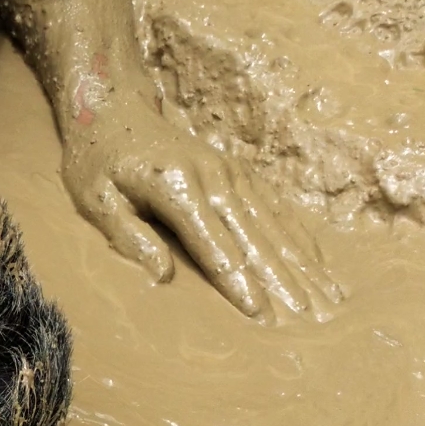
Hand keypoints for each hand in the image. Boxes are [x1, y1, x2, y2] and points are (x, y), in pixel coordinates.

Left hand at [63, 104, 338, 320]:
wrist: (115, 107)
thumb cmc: (97, 161)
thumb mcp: (95, 198)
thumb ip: (128, 236)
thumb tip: (163, 276)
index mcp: (176, 187)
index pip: (214, 245)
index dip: (239, 282)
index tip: (262, 314)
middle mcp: (214, 177)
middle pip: (255, 237)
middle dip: (284, 280)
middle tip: (310, 318)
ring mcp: (232, 172)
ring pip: (274, 224)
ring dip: (304, 263)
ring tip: (329, 300)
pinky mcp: (240, 172)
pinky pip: (277, 209)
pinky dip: (301, 238)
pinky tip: (321, 265)